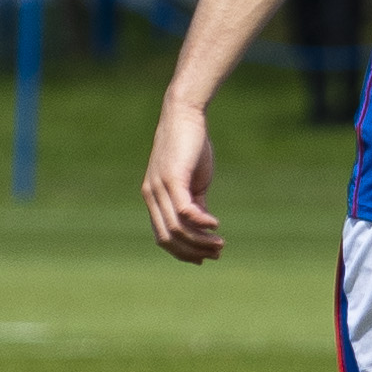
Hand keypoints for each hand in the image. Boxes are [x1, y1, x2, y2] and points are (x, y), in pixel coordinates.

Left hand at [143, 96, 224, 261]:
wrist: (184, 113)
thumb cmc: (190, 145)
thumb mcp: (193, 180)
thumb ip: (195, 202)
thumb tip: (203, 226)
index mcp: (154, 198)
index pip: (162, 237)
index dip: (183, 252)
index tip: (204, 257)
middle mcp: (152, 196)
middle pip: (168, 238)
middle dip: (192, 251)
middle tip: (216, 253)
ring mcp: (159, 188)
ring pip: (177, 228)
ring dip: (200, 241)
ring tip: (220, 243)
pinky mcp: (172, 178)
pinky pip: (184, 211)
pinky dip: (201, 223)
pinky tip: (215, 225)